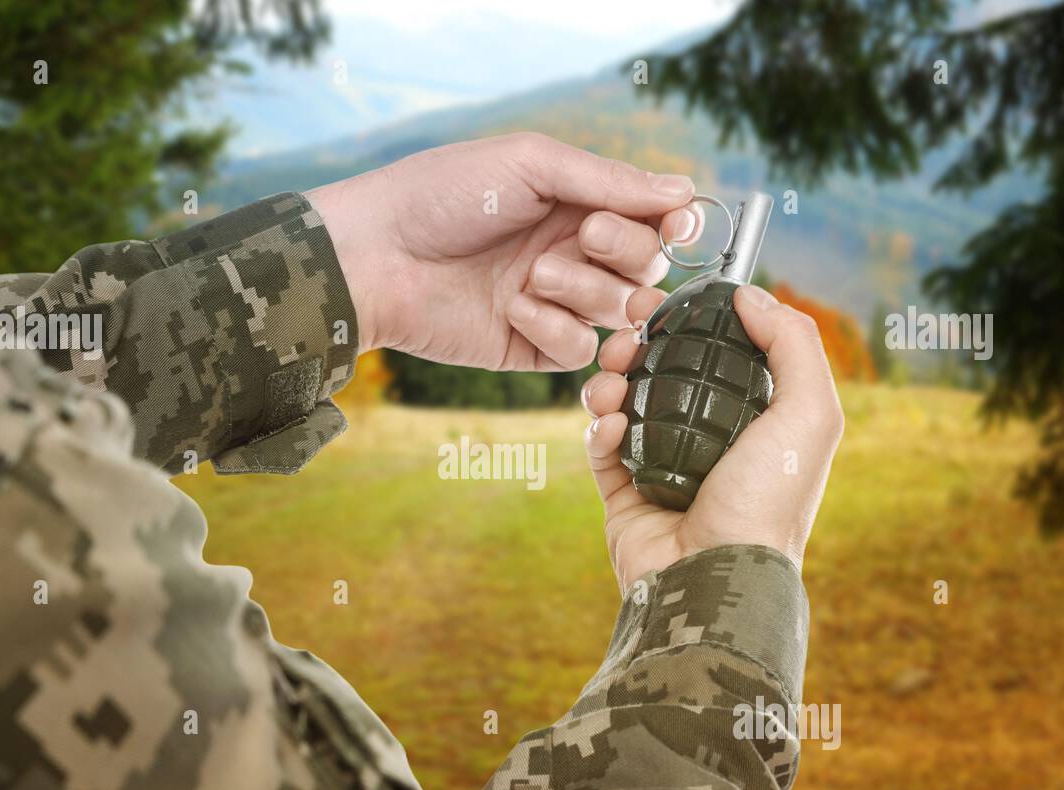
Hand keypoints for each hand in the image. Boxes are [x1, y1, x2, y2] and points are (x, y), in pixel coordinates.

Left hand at [306, 133, 702, 368]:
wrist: (377, 256)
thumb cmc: (444, 194)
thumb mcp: (531, 165)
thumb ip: (609, 180)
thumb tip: (686, 191)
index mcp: (575, 202)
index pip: (652, 218)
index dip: (674, 224)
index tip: (676, 224)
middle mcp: (572, 252)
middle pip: (647, 266)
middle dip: (626, 251)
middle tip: (583, 235)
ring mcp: (552, 302)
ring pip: (619, 310)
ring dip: (587, 289)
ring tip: (535, 274)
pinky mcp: (528, 347)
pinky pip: (576, 350)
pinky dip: (555, 328)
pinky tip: (515, 309)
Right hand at [583, 284, 843, 588]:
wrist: (715, 579)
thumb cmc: (769, 502)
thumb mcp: (809, 414)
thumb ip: (792, 343)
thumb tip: (750, 295)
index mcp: (754, 421)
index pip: (717, 354)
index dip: (690, 321)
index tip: (665, 299)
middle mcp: (708, 441)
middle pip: (663, 372)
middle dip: (640, 342)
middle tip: (628, 329)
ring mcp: (663, 468)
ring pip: (625, 403)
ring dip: (612, 380)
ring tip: (613, 378)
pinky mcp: (624, 496)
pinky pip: (601, 448)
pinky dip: (599, 428)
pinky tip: (610, 424)